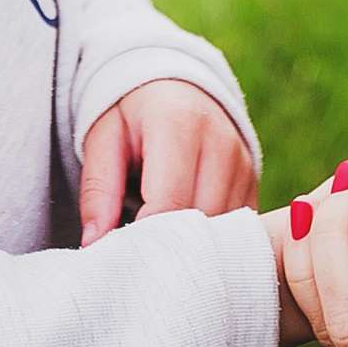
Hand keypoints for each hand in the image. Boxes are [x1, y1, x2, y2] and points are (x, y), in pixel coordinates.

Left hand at [78, 80, 256, 247]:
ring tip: (158, 244)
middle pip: (199, 223)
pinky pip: (236, 231)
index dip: (143, 239)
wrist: (175, 86)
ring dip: (190, 247)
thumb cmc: (133, 114)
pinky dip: (210, 242)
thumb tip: (94, 244)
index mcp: (178, 124)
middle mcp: (220, 143)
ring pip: (221, 233)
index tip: (120, 257)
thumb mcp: (103, 139)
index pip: (168, 204)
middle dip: (167, 248)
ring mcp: (243, 163)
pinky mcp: (253, 181)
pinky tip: (184, 237)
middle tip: (136, 260)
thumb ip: (98, 190)